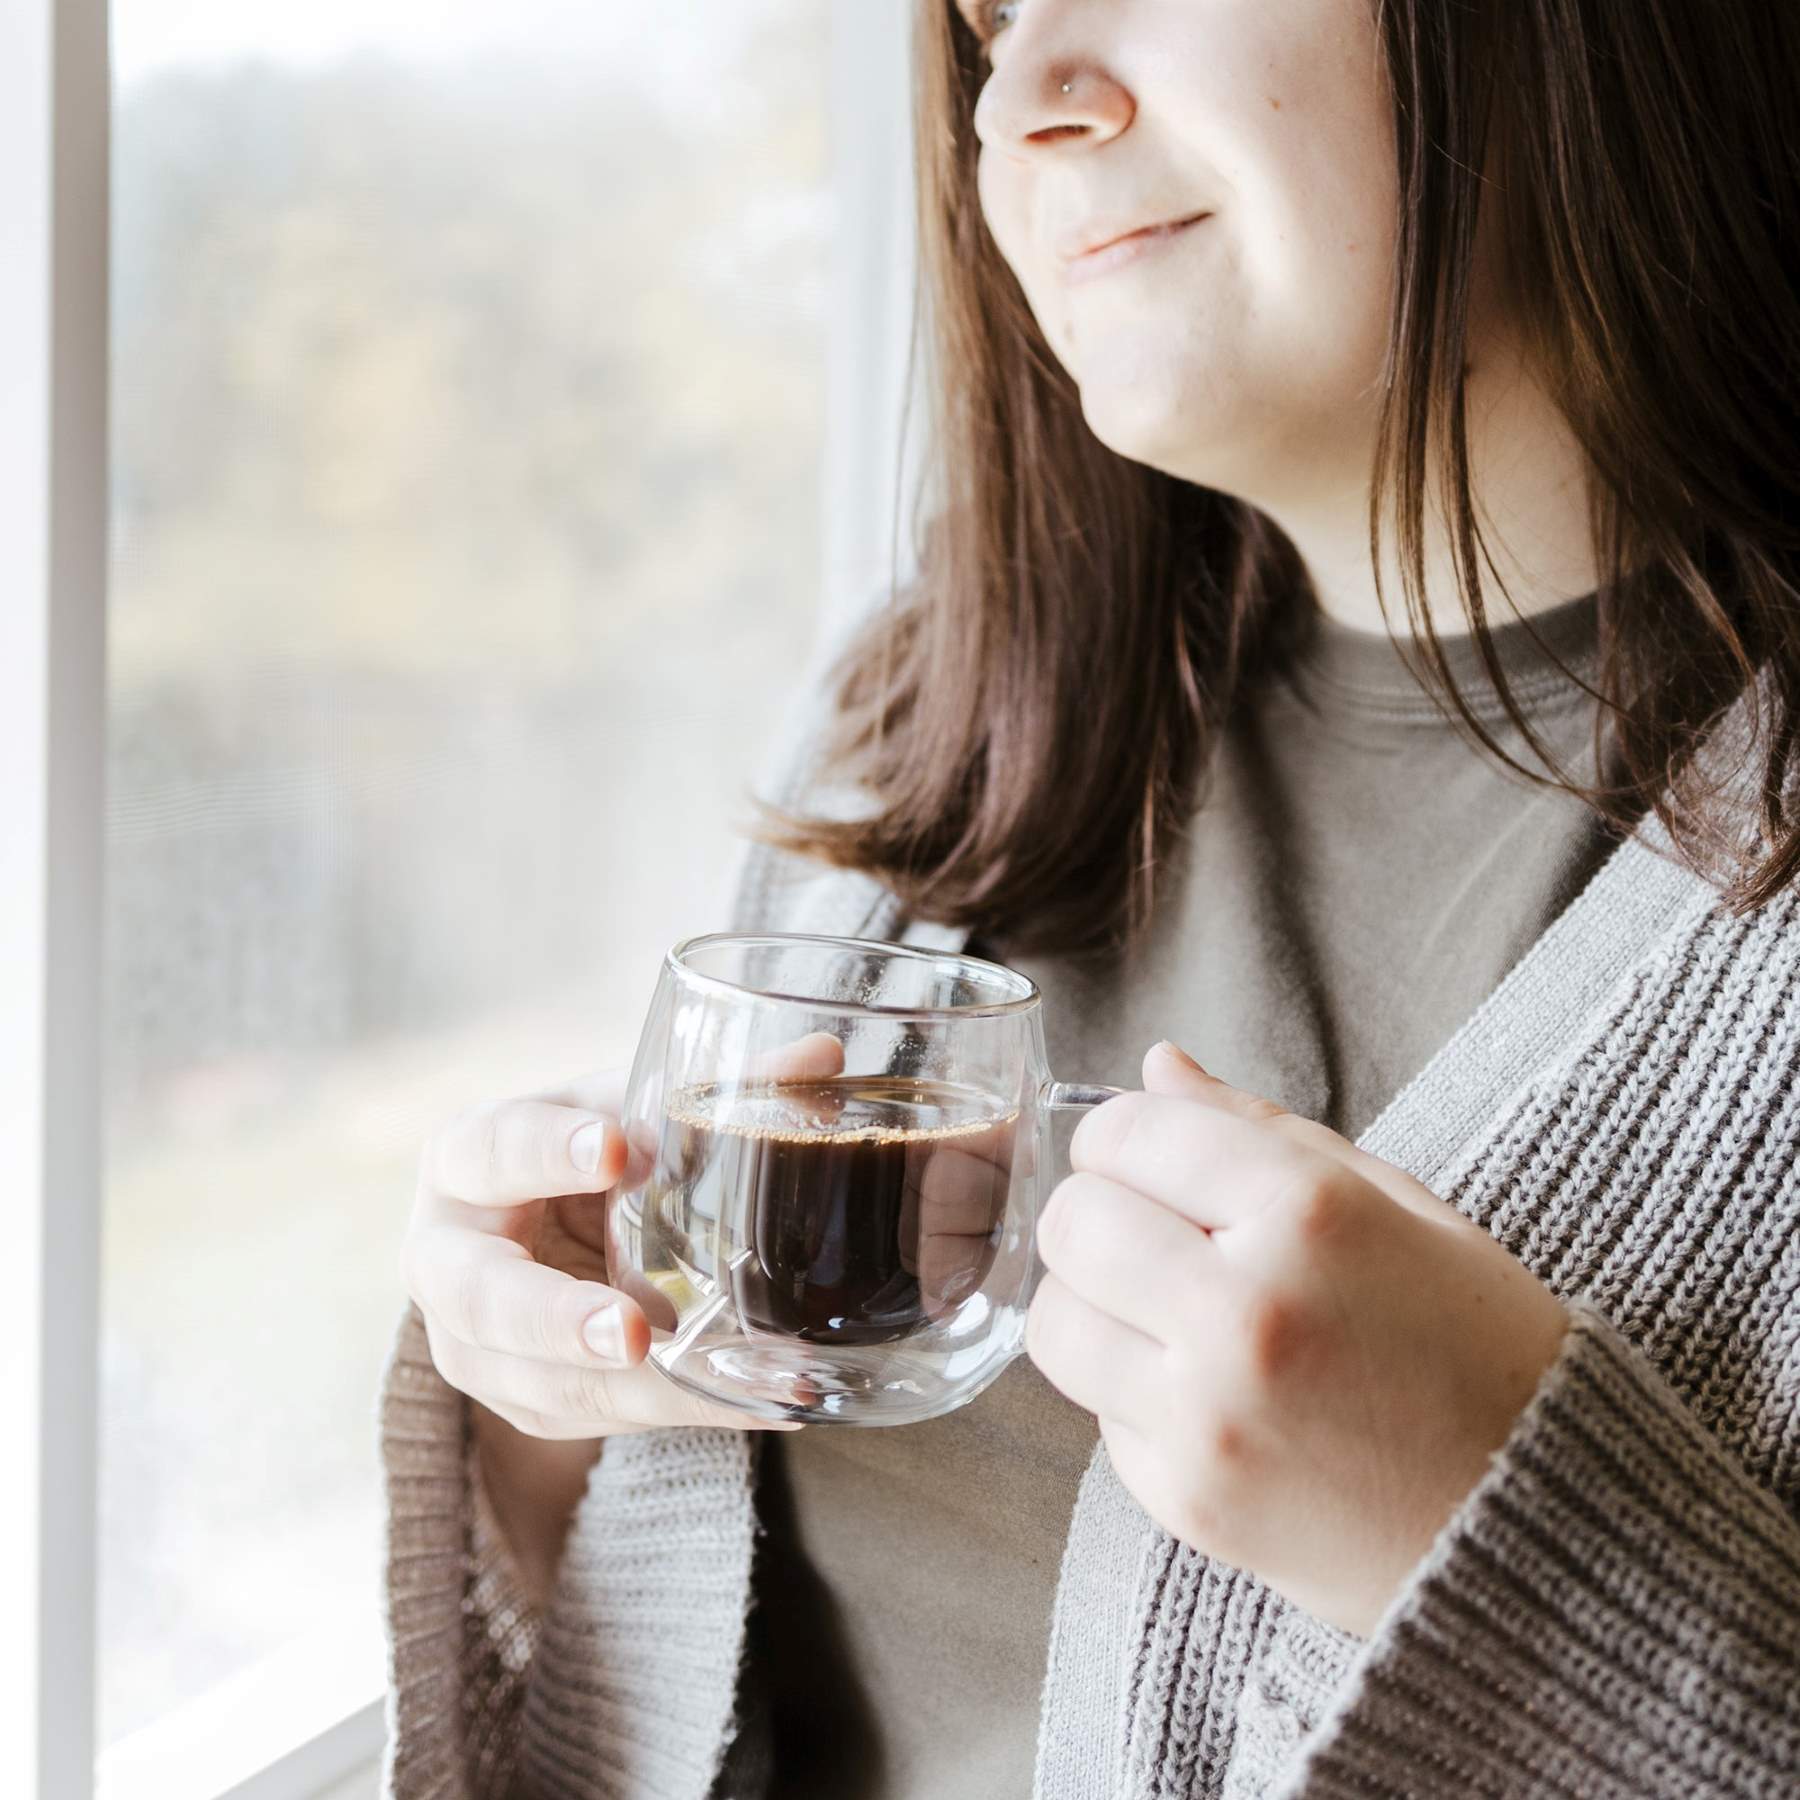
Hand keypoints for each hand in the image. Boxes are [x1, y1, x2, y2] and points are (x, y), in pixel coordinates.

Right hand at [402, 1033, 843, 1440]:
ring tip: (726, 1379)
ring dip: (638, 1389)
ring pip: (541, 1381)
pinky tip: (756, 1399)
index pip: (495, 1149)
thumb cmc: (583, 1154)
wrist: (541, 1233)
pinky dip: (680, 1409)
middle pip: (483, 1298)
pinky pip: (598, 1417)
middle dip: (556, 1318)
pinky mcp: (526, 1401)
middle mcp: (446, 1261)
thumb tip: (820, 1055)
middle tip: (629, 1331)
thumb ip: (708, 1094)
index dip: (550, 1150)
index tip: (620, 1149)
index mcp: (466, 1160)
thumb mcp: (628, 1115)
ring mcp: (475, 1345)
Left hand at [1024, 1039, 1569, 1636]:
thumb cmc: (1483, 1349)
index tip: (1145, 1156)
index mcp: (1310, 1214)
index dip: (1121, 1136)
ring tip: (1165, 1312)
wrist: (1548, 1531)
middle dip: (1096, 1213)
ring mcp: (1210, 1416)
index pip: (1128, 1134)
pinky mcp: (1189, 1502)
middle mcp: (1246, 1311)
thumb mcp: (1401, 1208)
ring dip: (1093, 1304)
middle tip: (1147, 1231)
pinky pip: (1097, 1417)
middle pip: (1072, 1224)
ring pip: (1055, 1322)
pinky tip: (1208, 1394)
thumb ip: (1261, 1131)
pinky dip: (1131, 1395)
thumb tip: (1156, 1066)